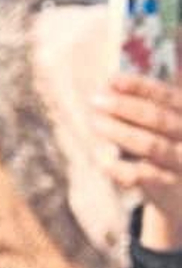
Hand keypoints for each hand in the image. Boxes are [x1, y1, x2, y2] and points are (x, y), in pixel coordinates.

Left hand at [92, 74, 181, 250]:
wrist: (179, 188)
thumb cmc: (162, 143)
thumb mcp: (157, 124)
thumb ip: (137, 107)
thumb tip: (107, 86)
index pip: (168, 96)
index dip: (140, 86)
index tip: (112, 79)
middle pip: (159, 119)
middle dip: (125, 107)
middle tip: (94, 100)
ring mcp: (181, 161)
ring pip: (152, 145)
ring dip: (120, 132)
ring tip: (95, 123)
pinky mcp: (169, 185)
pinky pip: (143, 175)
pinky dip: (119, 167)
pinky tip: (101, 159)